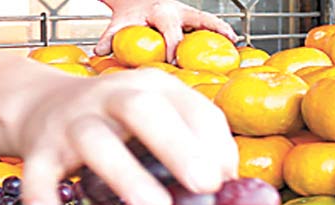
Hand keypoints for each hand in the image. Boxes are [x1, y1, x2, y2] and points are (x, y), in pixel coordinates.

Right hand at [14, 69, 237, 204]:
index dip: (216, 145)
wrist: (46, 103)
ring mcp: (75, 119)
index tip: (229, 183)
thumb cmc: (121, 122)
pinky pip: (37, 169)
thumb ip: (194, 143)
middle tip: (206, 187)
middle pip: (144, 112)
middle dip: (178, 147)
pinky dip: (40, 193)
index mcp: (156, 88)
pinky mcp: (41, 145)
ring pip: (95, 141)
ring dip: (125, 174)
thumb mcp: (162, 120)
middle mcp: (115, 96)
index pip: (194, 108)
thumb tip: (230, 186)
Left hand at [95, 0, 237, 60]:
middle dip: (209, 34)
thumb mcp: (119, 23)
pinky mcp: (192, 18)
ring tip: (235, 43)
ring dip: (222, 31)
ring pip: (208, 20)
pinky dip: (221, 32)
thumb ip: (110, 38)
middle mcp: (177, 10)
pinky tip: (234, 45)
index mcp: (160, 12)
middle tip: (219, 50)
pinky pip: (209, 24)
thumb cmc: (130, 13)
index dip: (174, 49)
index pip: (171, 34)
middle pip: (197, 21)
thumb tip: (99, 52)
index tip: (175, 63)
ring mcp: (186, 13)